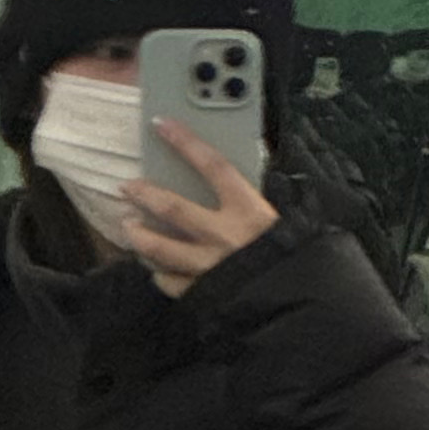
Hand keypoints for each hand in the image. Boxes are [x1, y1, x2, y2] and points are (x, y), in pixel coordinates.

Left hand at [122, 125, 279, 295]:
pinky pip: (169, 281)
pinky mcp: (202, 292)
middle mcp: (224, 235)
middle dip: (145, 195)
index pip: (213, 166)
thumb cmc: (294, 260)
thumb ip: (255, 202)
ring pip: (161, 248)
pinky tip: (156, 268)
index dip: (185, 142)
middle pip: (173, 207)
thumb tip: (232, 179)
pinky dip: (159, 273)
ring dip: (139, 236)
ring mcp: (210, 266)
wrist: (300, 304)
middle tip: (128, 187)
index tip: (162, 125)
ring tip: (129, 227)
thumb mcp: (281, 222)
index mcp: (250, 210)